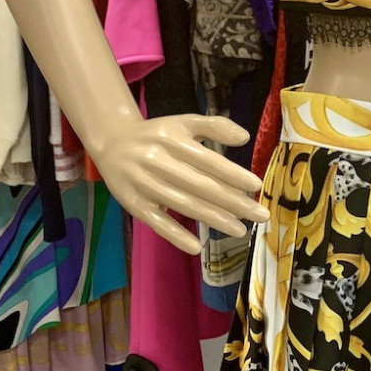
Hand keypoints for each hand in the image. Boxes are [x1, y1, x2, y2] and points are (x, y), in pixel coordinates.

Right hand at [88, 113, 268, 256]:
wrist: (111, 142)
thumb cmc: (156, 135)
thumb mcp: (183, 123)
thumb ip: (214, 126)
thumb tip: (245, 137)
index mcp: (171, 139)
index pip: (207, 160)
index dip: (232, 174)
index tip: (256, 186)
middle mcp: (157, 160)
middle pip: (200, 185)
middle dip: (232, 202)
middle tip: (260, 215)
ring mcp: (143, 184)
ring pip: (183, 204)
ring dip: (213, 218)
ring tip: (240, 229)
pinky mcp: (133, 204)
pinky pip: (156, 222)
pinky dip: (175, 236)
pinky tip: (197, 248)